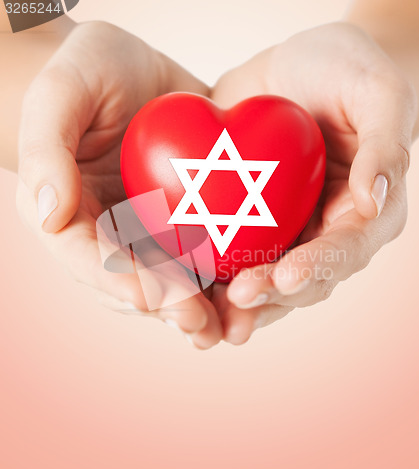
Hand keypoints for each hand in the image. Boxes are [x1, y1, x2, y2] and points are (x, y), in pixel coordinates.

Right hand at [16, 21, 224, 347]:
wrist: (131, 67)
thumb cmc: (86, 72)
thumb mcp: (60, 95)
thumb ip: (46, 150)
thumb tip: (49, 213)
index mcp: (72, 214)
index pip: (88, 258)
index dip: (117, 281)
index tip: (149, 298)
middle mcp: (111, 231)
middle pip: (135, 282)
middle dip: (168, 307)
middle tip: (200, 327)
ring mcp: (150, 228)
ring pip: (173, 278)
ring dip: (200, 308)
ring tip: (229, 328)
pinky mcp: (187, 218)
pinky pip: (204, 251)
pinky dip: (225, 274)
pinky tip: (250, 290)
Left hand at [210, 22, 416, 343]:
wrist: (299, 67)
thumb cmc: (346, 72)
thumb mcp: (377, 93)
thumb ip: (385, 145)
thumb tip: (373, 201)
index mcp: (363, 212)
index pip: (345, 250)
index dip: (317, 267)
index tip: (286, 277)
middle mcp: (323, 232)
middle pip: (300, 278)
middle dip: (269, 294)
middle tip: (236, 300)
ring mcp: (283, 231)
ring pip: (263, 279)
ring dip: (236, 304)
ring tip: (207, 318)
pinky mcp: (244, 220)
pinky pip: (227, 253)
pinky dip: (207, 274)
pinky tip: (183, 287)